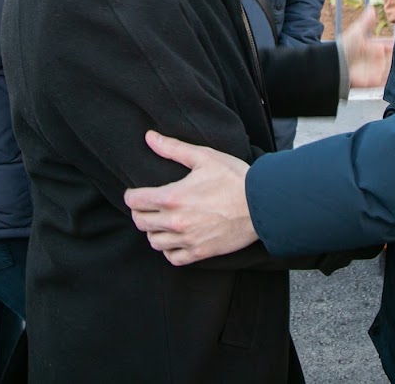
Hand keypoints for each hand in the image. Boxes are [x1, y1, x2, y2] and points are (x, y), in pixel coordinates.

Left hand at [124, 131, 257, 264]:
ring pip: (154, 242)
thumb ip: (173, 148)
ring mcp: (187, 240)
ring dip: (154, 230)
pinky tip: (176, 237)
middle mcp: (175, 222)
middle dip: (140, 212)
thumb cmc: (234, 178)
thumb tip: (150, 137)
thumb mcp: (204, 157)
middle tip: (149, 204)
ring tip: (162, 220)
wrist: (261, 204)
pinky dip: (169, 249)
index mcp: (173, 197)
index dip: (132, 195)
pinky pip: (172, 258)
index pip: (135, 202)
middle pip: (140, 222)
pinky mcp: (199, 252)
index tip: (137, 192)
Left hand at [342, 6, 392, 89]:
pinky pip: (388, 80)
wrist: (338, 65)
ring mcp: (377, 70)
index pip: (389, 44)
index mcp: (374, 46)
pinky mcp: (376, 81)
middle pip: (393, 56)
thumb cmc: (346, 46)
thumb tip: (372, 7)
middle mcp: (376, 58)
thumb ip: (367, 21)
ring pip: (393, 68)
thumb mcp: (358, 31)